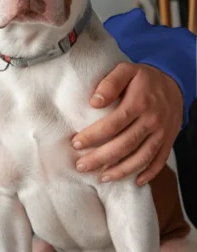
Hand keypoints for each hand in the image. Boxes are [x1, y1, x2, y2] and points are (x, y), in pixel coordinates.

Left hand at [72, 62, 182, 185]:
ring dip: (121, 170)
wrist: (175, 83)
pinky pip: (159, 160)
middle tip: (81, 166)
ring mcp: (161, 133)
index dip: (93, 136)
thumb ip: (109, 83)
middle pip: (125, 144)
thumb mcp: (126, 70)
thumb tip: (94, 102)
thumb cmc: (143, 77)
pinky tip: (134, 181)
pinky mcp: (169, 140)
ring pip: (141, 157)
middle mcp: (152, 121)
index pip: (113, 124)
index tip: (76, 143)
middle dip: (101, 158)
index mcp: (139, 103)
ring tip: (101, 177)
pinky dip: (148, 173)